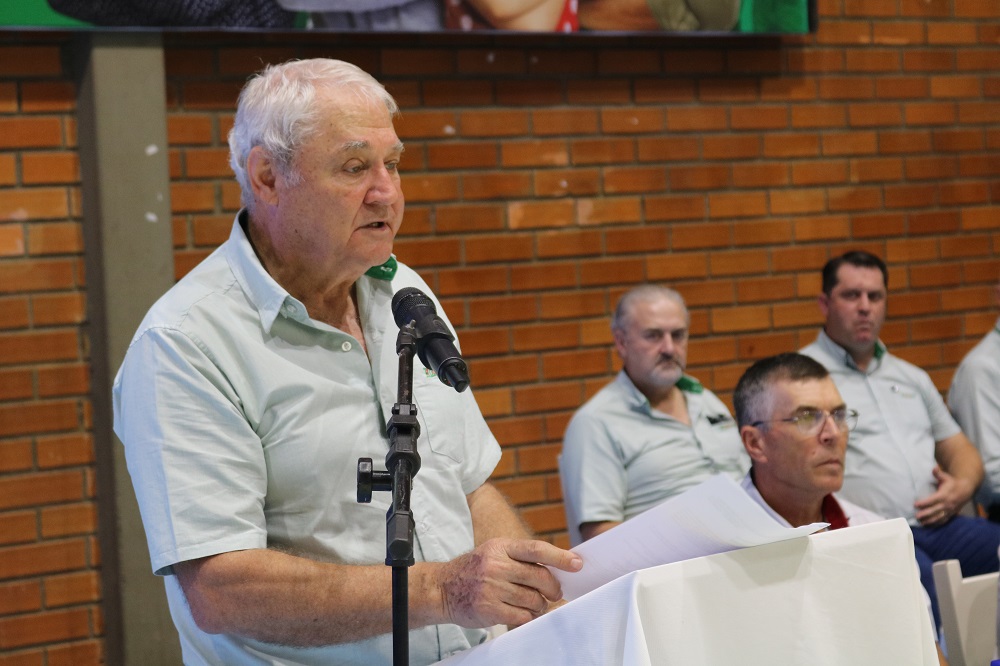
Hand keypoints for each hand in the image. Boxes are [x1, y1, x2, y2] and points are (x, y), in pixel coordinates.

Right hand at [437, 538, 581, 628]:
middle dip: (553, 588)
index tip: (577, 564)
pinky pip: (522, 616)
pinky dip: (527, 616)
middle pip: (540, 577)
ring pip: (534, 599)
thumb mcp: (495, 553)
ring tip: (532, 603)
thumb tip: (557, 568)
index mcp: (500, 547)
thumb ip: (521, 558)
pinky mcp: (488, 608)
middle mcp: (496, 565)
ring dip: (539, 605)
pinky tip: (521, 612)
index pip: (536, 549)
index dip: (560, 556)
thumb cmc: (476, 570)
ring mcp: (491, 587)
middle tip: (554, 593)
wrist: (442, 588)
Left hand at [913, 466, 971, 526]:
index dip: (924, 503)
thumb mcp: (946, 477)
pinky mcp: (951, 514)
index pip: (933, 500)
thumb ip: (938, 473)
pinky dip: (936, 523)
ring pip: (939, 517)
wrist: (966, 490)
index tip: (915, 504)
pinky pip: (944, 520)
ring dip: (930, 521)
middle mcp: (947, 504)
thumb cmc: (952, 483)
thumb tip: (934, 467)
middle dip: (926, 514)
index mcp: (944, 495)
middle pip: (935, 510)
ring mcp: (949, 510)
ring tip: (921, 523)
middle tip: (917, 516)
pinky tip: (929, 525)